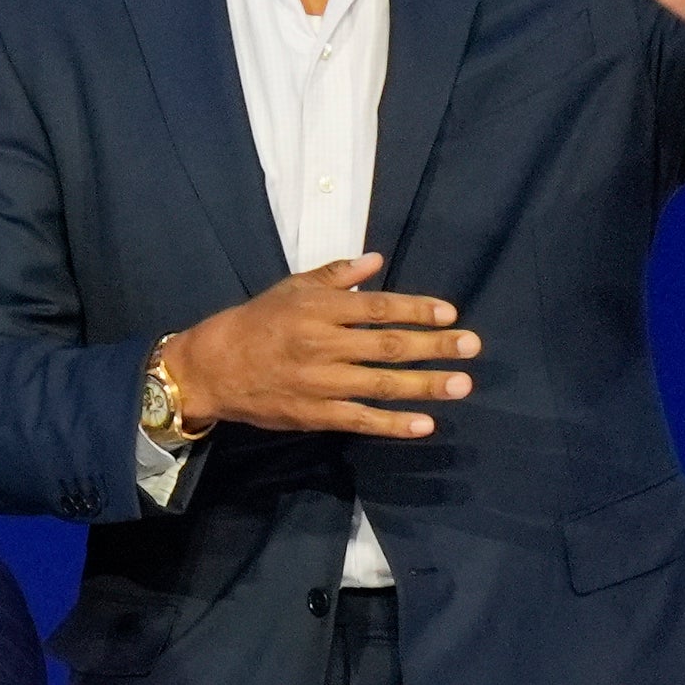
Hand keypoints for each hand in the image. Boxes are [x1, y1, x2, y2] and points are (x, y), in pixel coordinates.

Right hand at [160, 259, 476, 439]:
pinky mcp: (314, 414)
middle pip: (389, 346)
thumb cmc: (257, 322)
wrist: (213, 368)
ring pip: (380, 384)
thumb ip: (336, 276)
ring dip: (424, 385)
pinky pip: (360, 420)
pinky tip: (424, 424)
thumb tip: (376, 261)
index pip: (378, 308)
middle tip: (471, 347)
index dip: (416, 309)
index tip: (449, 313)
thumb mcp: (292, 288)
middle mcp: (323, 344)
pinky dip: (392, 424)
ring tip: (461, 385)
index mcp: (320, 310)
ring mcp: (320, 382)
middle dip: (434, 346)